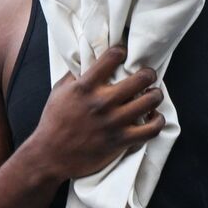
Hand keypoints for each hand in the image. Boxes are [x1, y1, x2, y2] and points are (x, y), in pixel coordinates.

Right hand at [30, 46, 165, 179]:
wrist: (50, 156)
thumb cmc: (54, 121)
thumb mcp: (59, 92)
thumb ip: (76, 75)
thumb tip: (89, 60)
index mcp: (85, 87)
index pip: (112, 57)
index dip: (121, 51)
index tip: (124, 53)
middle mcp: (102, 102)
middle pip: (141, 78)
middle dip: (148, 73)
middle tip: (147, 75)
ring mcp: (114, 122)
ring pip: (151, 100)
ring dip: (156, 95)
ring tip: (152, 94)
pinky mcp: (121, 140)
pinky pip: (152, 129)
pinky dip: (158, 121)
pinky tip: (154, 117)